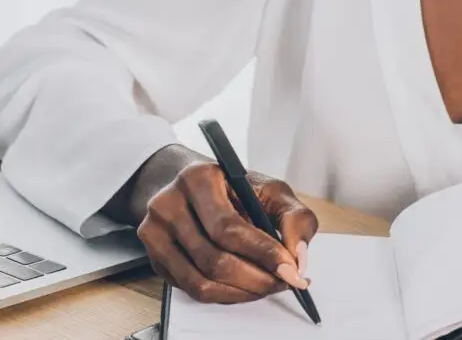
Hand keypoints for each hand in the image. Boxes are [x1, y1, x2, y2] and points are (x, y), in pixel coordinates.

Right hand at [135, 158, 317, 303]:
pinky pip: (190, 289)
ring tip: (267, 286)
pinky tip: (244, 287)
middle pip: (214, 258)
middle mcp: (168, 203)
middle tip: (284, 282)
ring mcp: (154, 232)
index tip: (290, 269)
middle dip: (256, 278)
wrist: (194, 187)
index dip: (262, 253)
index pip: (229, 227)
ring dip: (241, 292)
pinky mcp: (154, 257)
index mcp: (198, 177)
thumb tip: (297, 257)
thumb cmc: (235, 188)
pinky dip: (223, 295)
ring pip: (201, 280)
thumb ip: (293, 217)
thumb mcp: (270, 189)